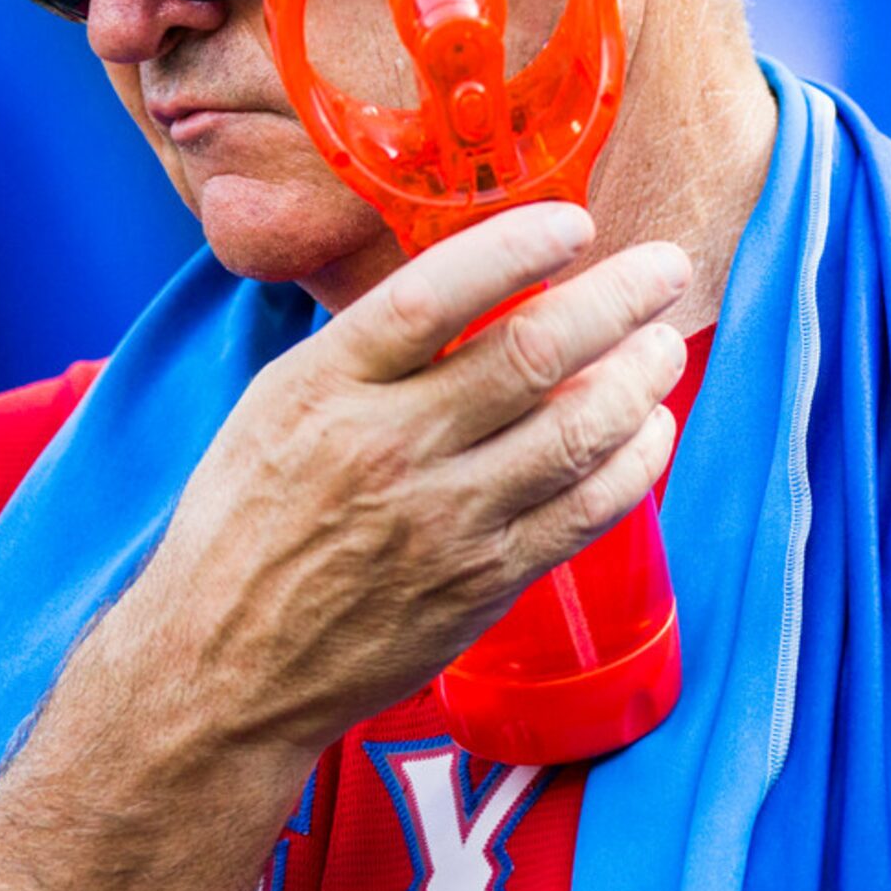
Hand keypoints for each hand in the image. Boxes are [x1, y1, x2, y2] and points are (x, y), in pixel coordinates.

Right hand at [131, 204, 689, 760]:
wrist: (224, 667)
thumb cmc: (245, 522)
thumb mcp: (275, 406)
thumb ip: (366, 351)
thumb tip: (467, 287)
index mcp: (325, 385)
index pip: (434, 294)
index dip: (516, 248)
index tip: (575, 222)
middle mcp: (388, 446)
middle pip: (530, 356)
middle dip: (617, 300)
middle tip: (666, 268)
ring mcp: (443, 521)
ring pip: (575, 432)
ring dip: (640, 378)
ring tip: (665, 344)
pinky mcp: (482, 584)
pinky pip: (585, 512)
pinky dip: (634, 464)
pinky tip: (650, 431)